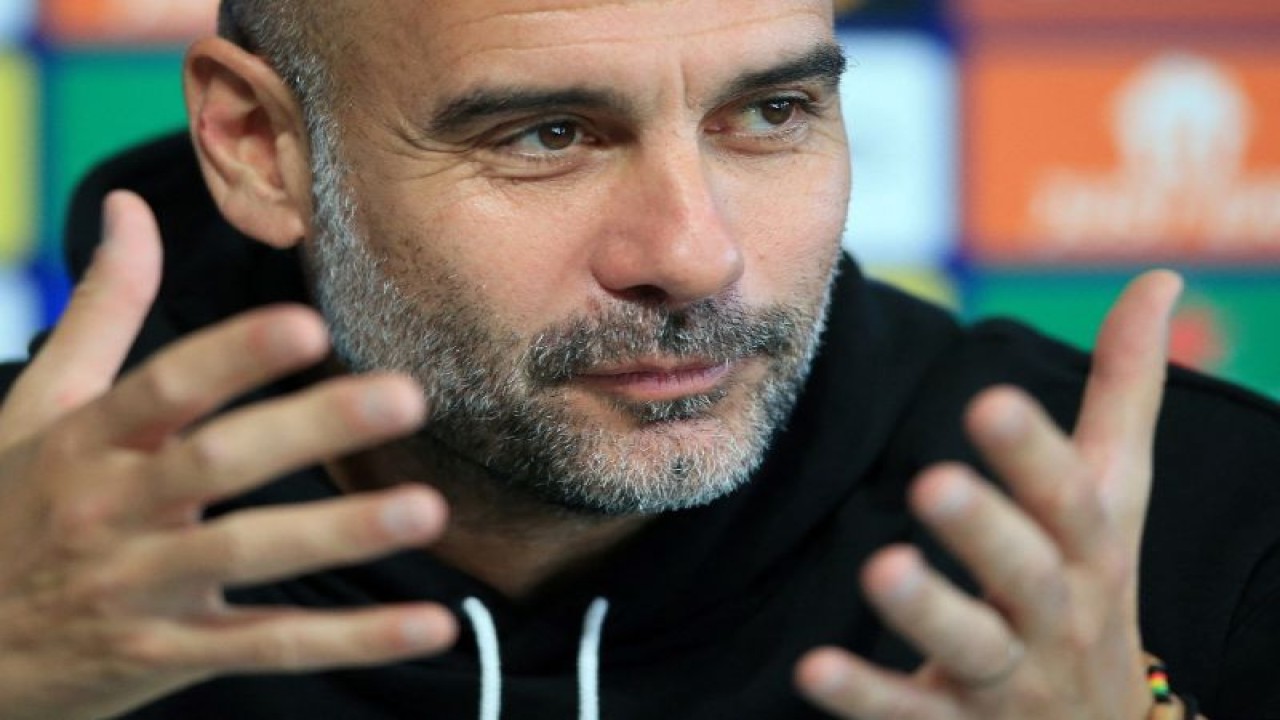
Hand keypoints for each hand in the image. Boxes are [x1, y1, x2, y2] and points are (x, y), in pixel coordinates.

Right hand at [0, 192, 456, 719]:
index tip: (306, 324)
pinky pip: (269, 647)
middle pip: (217, 463)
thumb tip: (130, 207)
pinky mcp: (168, 654)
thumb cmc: (9, 508)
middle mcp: (115, 510)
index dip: (233, 356)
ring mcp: (141, 588)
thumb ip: (101, 309)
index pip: (164, 388)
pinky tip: (428, 626)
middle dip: (309, 429)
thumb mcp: (39, 408)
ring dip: (340, 535)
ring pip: (249, 554)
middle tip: (402, 396)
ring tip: (425, 510)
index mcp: (87, 442)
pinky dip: (351, 641)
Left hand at [795, 271, 1184, 718]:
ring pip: (976, 649)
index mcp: (1090, 553)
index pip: (1071, 500)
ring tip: (880, 568)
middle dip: (988, 530)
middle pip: (1029, 576)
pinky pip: (909, 717)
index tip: (987, 399)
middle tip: (932, 482)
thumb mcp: (1114, 499)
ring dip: (929, 612)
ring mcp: (1013, 682)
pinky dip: (866, 695)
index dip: (1033, 455)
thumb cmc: (1093, 590)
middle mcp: (1059, 617)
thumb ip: (1125, 394)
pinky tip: (814, 669)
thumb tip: (1159, 278)